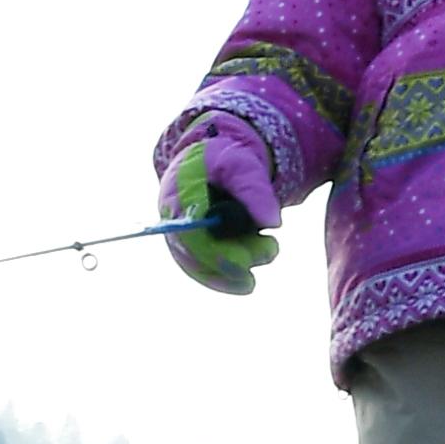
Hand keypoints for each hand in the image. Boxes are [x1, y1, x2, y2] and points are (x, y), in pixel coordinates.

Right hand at [157, 126, 281, 296]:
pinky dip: (225, 280)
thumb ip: (255, 189)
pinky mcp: (187, 247)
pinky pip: (201, 271)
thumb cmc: (226, 159)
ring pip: (199, 267)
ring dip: (235, 270)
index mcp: (178, 193)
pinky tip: (246, 284)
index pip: (190, 233)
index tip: (245, 262)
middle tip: (271, 248)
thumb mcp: (243, 164)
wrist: (213, 163)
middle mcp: (172, 218)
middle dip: (234, 261)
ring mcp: (177, 234)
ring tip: (269, 249)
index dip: (215, 254)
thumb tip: (272, 223)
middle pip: (195, 255)